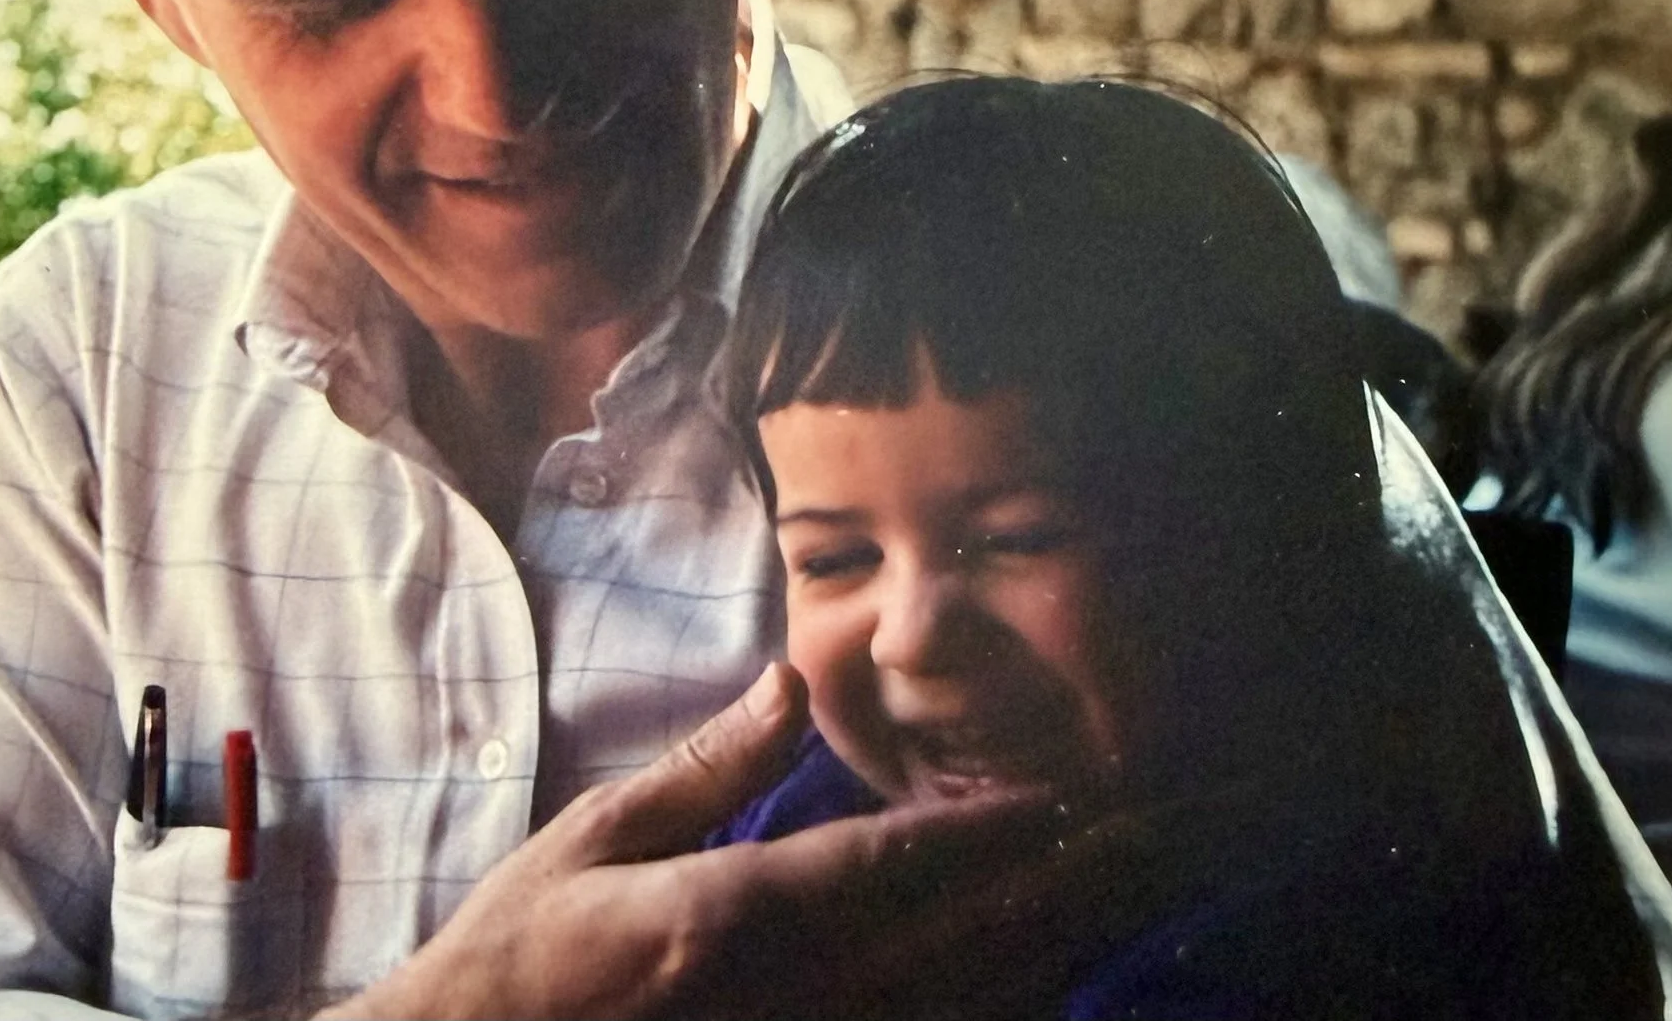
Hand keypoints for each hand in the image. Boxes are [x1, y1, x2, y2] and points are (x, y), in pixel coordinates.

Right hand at [313, 666, 1077, 1020]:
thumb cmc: (518, 958)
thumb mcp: (594, 841)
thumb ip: (706, 770)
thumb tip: (789, 683)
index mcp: (727, 920)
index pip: (890, 866)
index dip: (988, 832)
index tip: (1063, 800)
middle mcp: (787, 1000)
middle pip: (962, 947)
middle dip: (1062, 891)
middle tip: (1153, 844)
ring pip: (961, 1010)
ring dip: (1050, 955)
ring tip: (1119, 904)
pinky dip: (990, 1011)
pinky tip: (1037, 983)